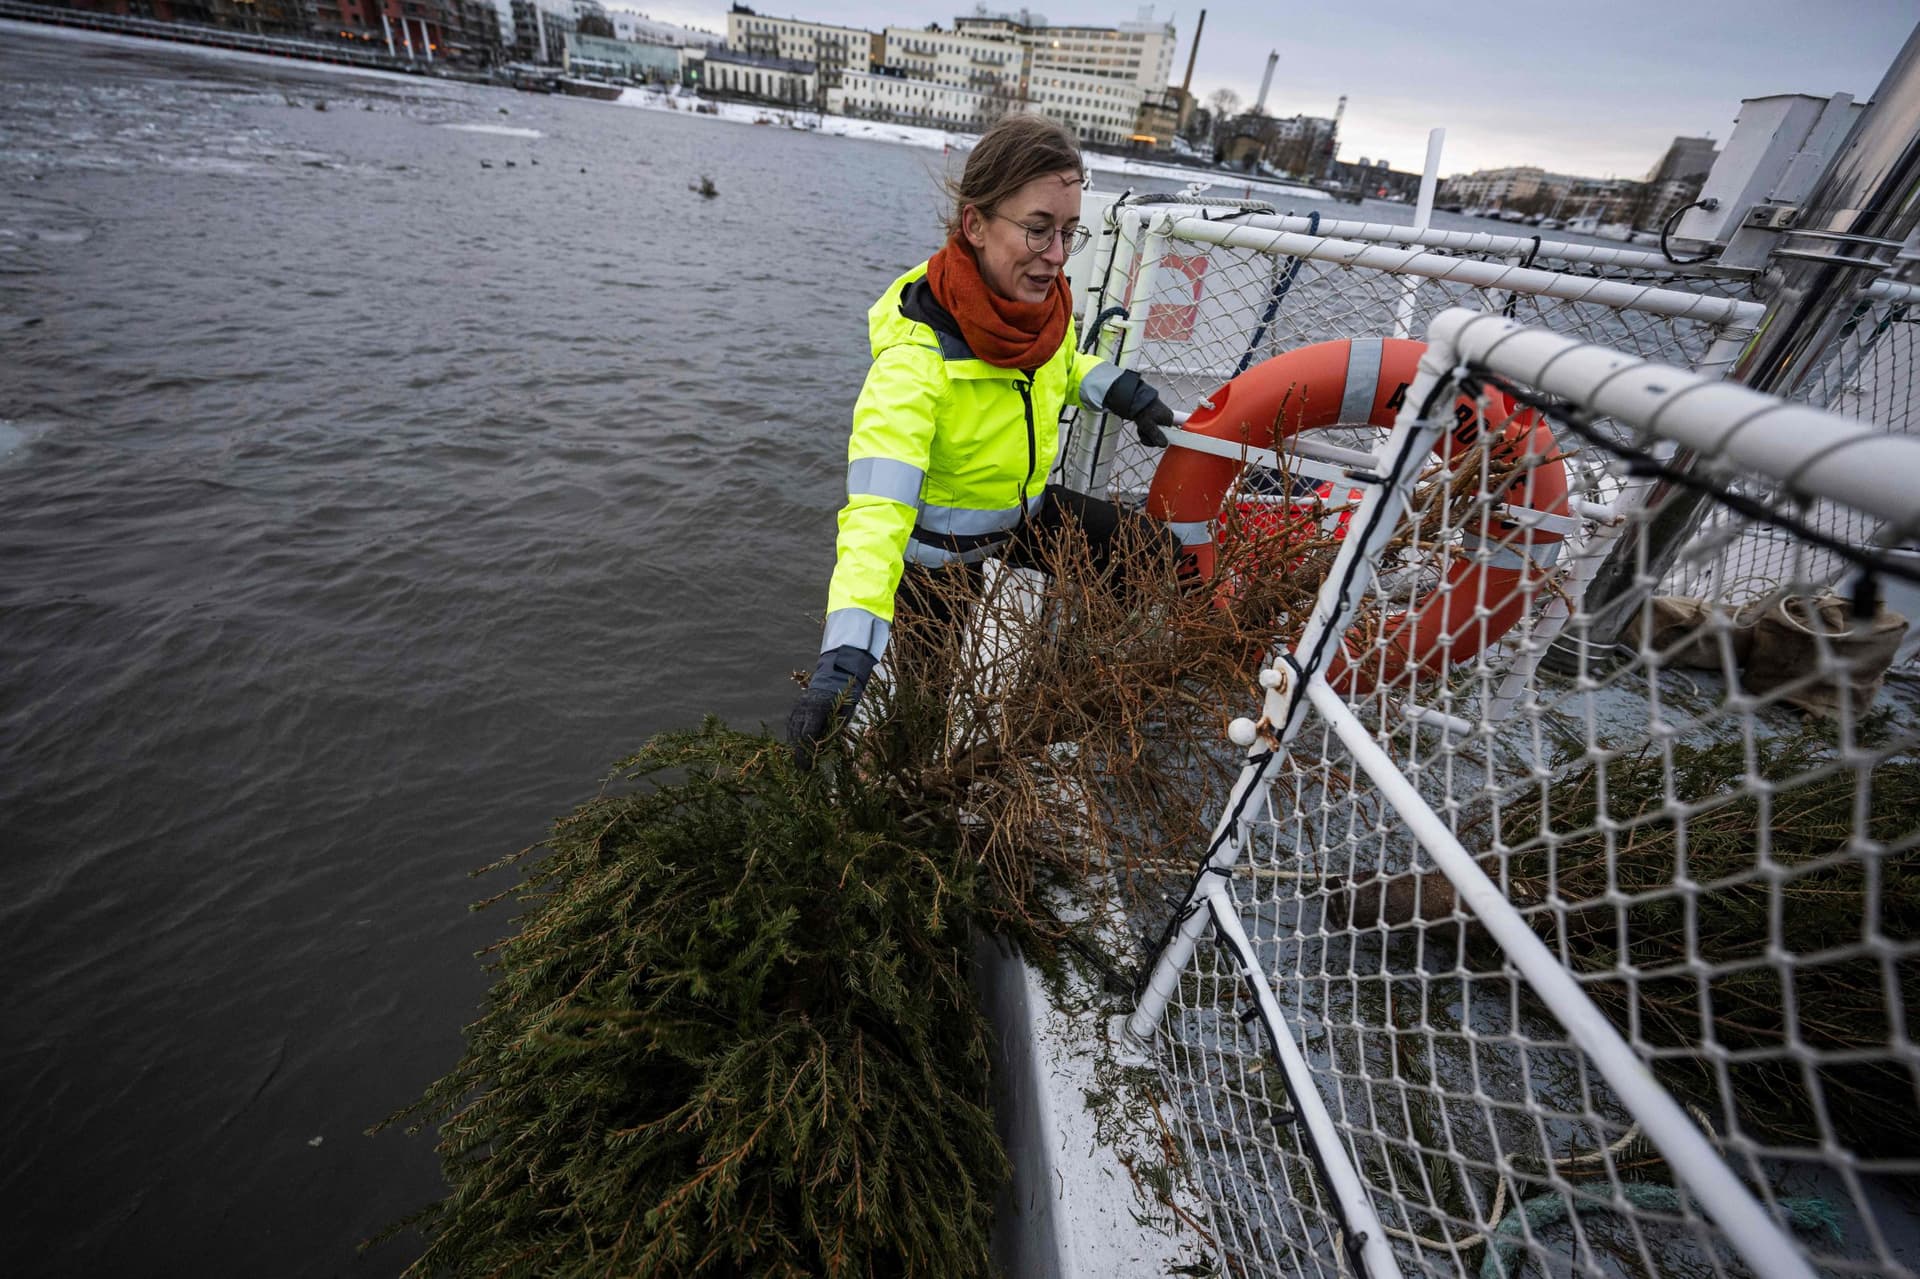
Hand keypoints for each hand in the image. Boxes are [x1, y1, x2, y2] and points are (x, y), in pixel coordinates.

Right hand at [785, 645, 876, 768]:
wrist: (836, 678)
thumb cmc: (844, 698)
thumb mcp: (845, 714)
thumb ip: (835, 730)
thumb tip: (825, 749)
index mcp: (818, 709)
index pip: (808, 734)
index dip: (806, 752)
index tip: (807, 766)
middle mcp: (804, 708)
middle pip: (797, 735)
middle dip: (799, 753)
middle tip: (803, 768)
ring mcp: (798, 707)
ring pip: (792, 731)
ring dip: (794, 746)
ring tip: (800, 761)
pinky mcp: (796, 708)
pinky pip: (791, 725)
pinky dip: (793, 737)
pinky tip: (796, 747)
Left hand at [1103, 369, 1174, 448]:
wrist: (1133, 398)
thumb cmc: (1143, 410)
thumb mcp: (1149, 425)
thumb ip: (1157, 436)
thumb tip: (1164, 445)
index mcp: (1169, 420)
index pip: (1168, 437)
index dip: (1158, 441)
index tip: (1150, 440)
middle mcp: (1166, 419)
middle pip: (1160, 436)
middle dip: (1149, 437)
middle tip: (1142, 432)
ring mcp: (1160, 419)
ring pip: (1154, 433)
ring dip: (1145, 433)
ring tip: (1140, 427)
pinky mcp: (1153, 418)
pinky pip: (1150, 429)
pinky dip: (1144, 430)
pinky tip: (1140, 427)